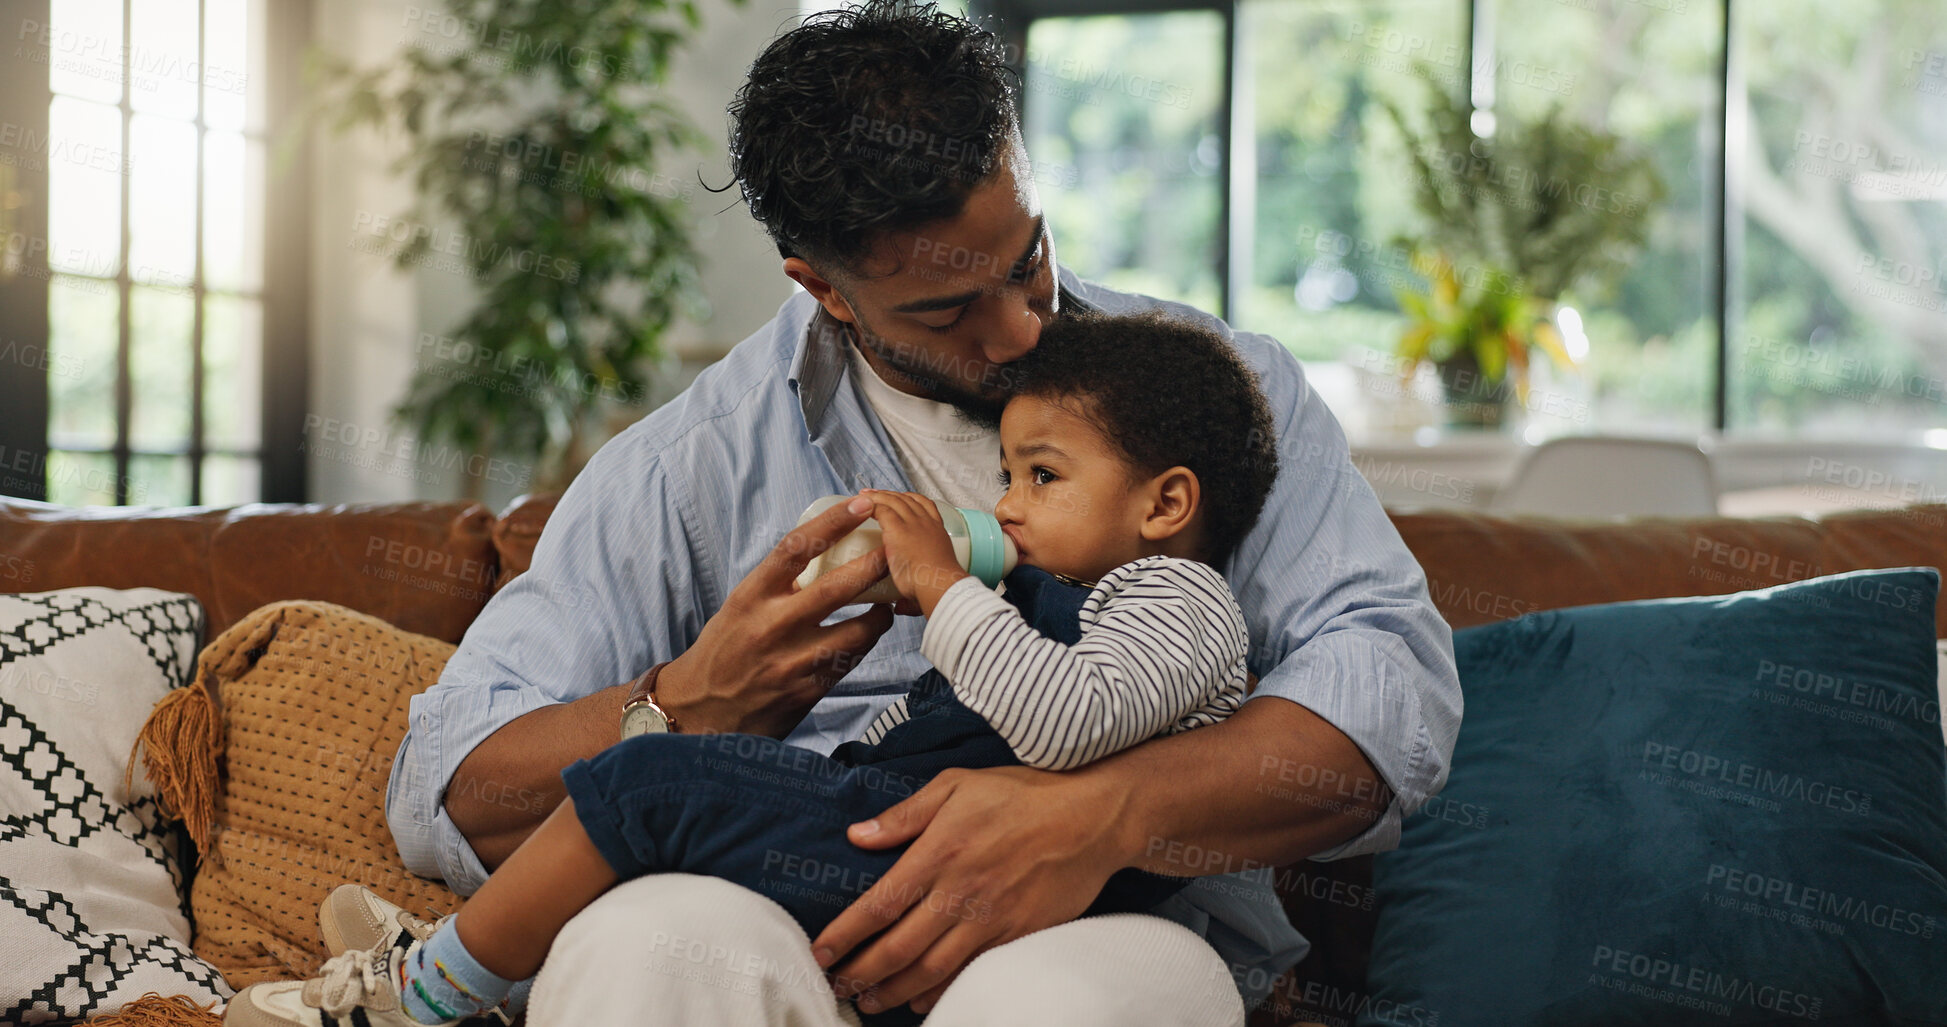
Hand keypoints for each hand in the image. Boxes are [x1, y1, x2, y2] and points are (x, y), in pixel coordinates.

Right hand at [657, 493, 897, 736]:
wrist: (700, 709)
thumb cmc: (724, 649)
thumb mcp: (741, 607)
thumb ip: (778, 584)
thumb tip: (822, 550)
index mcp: (752, 596)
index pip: (797, 548)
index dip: (833, 522)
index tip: (861, 505)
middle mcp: (771, 625)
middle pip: (835, 588)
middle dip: (872, 565)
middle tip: (896, 550)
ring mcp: (791, 662)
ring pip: (855, 632)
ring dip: (879, 615)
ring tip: (887, 603)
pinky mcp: (806, 692)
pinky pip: (849, 663)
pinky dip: (863, 646)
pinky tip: (867, 636)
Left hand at [812, 766, 1132, 1015]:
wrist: (1092, 817)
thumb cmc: (1023, 794)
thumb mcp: (957, 785)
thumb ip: (905, 814)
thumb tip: (857, 835)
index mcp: (939, 852)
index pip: (879, 903)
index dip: (844, 934)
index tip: (820, 952)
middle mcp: (960, 891)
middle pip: (898, 947)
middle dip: (860, 973)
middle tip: (835, 987)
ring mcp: (991, 918)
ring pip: (930, 969)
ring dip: (893, 991)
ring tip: (867, 1002)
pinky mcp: (1017, 935)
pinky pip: (970, 973)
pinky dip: (940, 993)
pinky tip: (918, 1001)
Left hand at [864, 490, 967, 617]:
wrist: (940, 587)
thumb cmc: (938, 591)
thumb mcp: (929, 586)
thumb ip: (911, 598)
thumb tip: (900, 608)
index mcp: (937, 533)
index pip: (925, 506)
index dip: (910, 500)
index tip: (898, 501)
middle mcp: (926, 523)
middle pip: (907, 499)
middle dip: (890, 495)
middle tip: (874, 496)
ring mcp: (913, 523)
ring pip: (893, 500)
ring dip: (877, 496)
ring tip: (863, 496)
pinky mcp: (897, 528)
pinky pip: (881, 508)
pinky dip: (871, 504)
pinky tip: (860, 504)